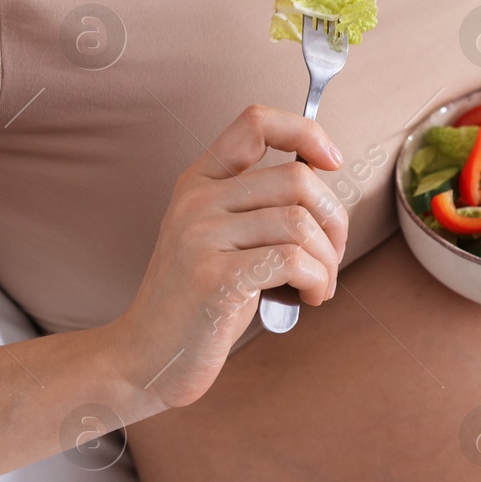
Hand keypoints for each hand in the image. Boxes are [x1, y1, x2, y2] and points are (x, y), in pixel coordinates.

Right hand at [106, 105, 348, 410]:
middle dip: (335, 221)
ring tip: (318, 285)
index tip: (332, 160)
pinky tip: (308, 298)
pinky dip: (318, 280)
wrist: (145, 358)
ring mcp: (200, 238)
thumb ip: (259, 205)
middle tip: (330, 257)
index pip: (255, 122)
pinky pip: (293, 260)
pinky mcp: (214, 278)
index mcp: (199, 182)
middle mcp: (196, 201)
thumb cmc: (198, 302)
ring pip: (301, 222)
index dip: (306, 132)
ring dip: (328, 259)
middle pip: (298, 179)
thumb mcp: (219, 238)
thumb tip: (324, 176)